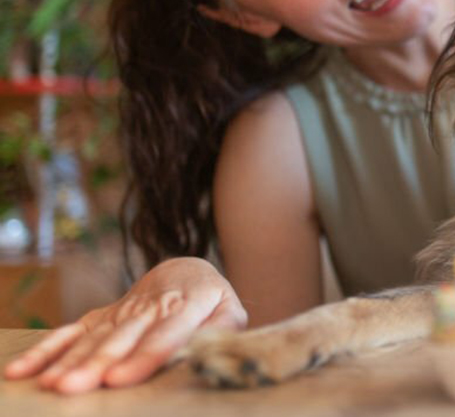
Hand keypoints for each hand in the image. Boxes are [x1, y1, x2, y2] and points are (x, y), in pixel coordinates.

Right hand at [3, 256, 245, 393]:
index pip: (165, 334)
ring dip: (69, 361)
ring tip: (51, 385)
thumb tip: (211, 347)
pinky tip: (22, 370)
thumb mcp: (230, 310)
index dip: (142, 357)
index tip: (119, 380)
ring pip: (93, 337)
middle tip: (74, 386)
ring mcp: (121, 311)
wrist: (185, 271)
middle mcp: (149, 307)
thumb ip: (223, 328)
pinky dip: (46, 350)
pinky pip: (71, 332)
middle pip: (122, 339)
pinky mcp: (101, 316)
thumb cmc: (211, 300)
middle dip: (97, 363)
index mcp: (187, 304)